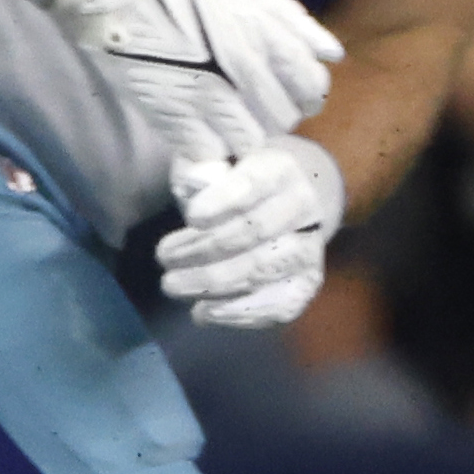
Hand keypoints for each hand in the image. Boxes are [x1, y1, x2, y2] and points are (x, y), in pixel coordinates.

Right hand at [46, 0, 341, 191]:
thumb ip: (292, 19)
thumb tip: (331, 54)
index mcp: (266, 36)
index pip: (312, 85)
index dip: (306, 95)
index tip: (291, 94)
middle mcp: (246, 70)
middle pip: (284, 119)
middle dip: (274, 116)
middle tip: (253, 106)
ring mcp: (211, 98)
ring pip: (252, 140)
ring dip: (244, 134)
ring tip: (227, 121)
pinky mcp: (178, 120)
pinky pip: (214, 151)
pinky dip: (212, 147)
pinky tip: (203, 131)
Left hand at [156, 134, 343, 329]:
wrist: (285, 202)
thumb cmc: (235, 180)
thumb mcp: (216, 159)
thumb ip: (200, 167)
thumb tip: (192, 184)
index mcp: (280, 169)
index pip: (254, 183)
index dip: (224, 201)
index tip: (192, 217)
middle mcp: (304, 207)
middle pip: (254, 232)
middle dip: (203, 249)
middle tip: (163, 258)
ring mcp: (310, 247)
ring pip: (262, 271)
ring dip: (211, 283)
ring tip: (173, 285)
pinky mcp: (307, 282)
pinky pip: (279, 306)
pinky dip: (237, 313)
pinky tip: (203, 312)